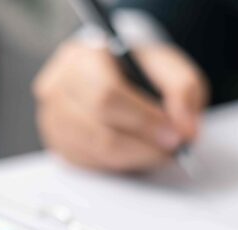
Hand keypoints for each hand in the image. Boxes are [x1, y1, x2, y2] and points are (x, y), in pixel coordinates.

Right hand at [33, 40, 207, 171]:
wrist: (117, 76)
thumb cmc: (138, 71)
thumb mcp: (170, 68)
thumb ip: (183, 90)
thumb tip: (184, 129)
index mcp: (83, 56)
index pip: (106, 95)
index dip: (143, 121)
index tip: (174, 135)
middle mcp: (58, 86)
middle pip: (98, 129)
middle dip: (142, 145)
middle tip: (171, 149)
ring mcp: (53, 118)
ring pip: (95, 151)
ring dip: (134, 158)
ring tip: (158, 151)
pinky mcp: (57, 144)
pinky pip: (89, 164)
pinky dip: (119, 164)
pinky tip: (135, 152)